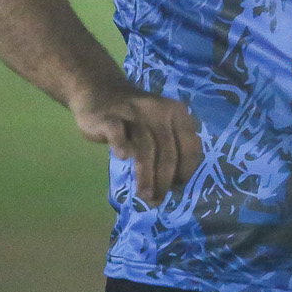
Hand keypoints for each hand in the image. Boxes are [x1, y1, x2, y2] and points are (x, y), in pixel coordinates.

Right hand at [70, 79, 201, 204]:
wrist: (100, 91)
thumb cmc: (136, 118)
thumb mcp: (161, 126)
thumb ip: (170, 148)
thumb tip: (174, 186)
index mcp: (177, 113)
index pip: (190, 146)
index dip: (186, 170)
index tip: (177, 188)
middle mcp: (159, 110)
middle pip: (167, 151)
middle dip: (164, 180)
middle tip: (157, 200)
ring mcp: (133, 112)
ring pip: (145, 148)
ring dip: (146, 175)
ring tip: (145, 195)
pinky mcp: (109, 116)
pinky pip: (117, 132)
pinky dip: (121, 145)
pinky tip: (122, 158)